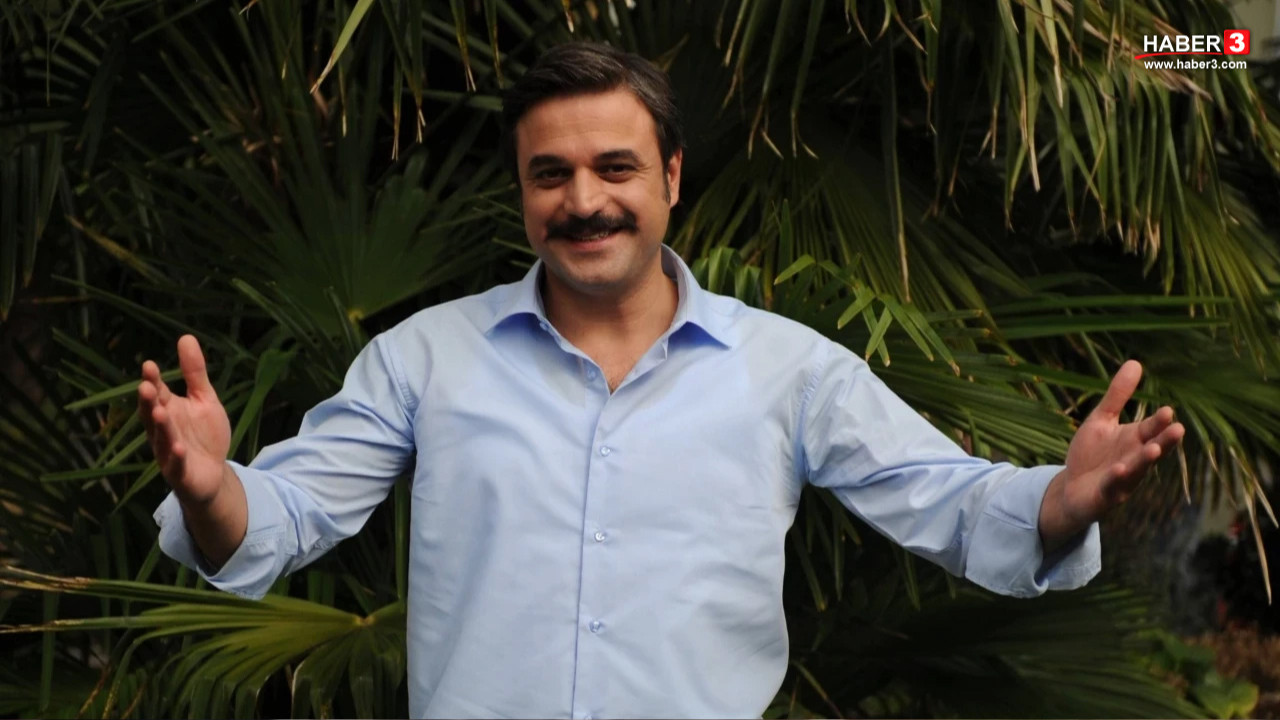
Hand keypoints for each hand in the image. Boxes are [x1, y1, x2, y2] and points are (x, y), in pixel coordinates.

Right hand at [137, 334, 231, 503]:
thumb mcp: (204, 399)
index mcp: (168, 411)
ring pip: (162, 440)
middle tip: (146, 386)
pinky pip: (177, 466)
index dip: (153, 381)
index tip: (149, 365)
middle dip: (149, 402)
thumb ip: (194, 372)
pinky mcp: (180, 474)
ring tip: (159, 412)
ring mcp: (169, 453)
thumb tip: (186, 337)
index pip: (158, 394)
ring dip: (161, 427)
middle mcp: (163, 431)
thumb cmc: (204, 434)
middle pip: (152, 415)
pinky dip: (177, 458)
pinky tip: (180, 448)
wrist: (213, 473)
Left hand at [1041, 360, 1185, 544]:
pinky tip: (1119, 470)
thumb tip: (1135, 362)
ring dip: (1145, 460)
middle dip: (1164, 441)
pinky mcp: (1106, 495)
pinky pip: (1113, 486)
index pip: (1152, 429)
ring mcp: (1123, 480)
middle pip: (1153, 449)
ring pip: (1137, 469)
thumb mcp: (1101, 420)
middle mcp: (1135, 460)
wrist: (1071, 488)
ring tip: (1154, 449)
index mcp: (1136, 440)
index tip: (1168, 411)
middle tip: (1178, 429)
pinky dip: (1116, 479)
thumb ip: (1117, 396)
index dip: (1159, 422)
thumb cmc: (1092, 454)